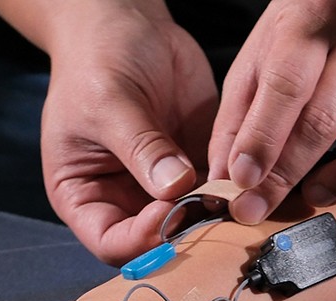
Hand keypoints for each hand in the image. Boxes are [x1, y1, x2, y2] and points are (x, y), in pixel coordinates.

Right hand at [38, 3, 218, 264]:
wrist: (124, 23)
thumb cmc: (95, 60)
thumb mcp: (109, 103)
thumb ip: (141, 148)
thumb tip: (176, 187)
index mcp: (84, 197)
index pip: (111, 242)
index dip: (140, 238)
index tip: (167, 211)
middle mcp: (122, 199)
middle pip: (155, 241)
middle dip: (184, 233)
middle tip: (213, 212)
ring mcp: (160, 186)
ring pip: (190, 221)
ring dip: (215, 215)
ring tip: (237, 198)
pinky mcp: (194, 164)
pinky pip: (216, 190)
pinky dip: (234, 190)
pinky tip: (251, 180)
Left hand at [208, 0, 335, 223]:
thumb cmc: (295, 43)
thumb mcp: (253, 67)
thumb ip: (235, 124)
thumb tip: (224, 183)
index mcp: (307, 29)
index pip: (286, 87)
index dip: (262, 141)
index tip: (242, 183)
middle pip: (327, 118)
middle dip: (287, 174)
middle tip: (259, 207)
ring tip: (316, 192)